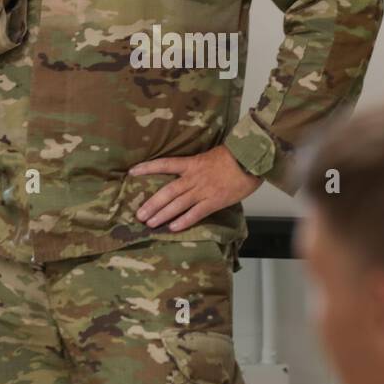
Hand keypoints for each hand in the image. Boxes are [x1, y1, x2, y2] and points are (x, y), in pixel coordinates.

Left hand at [130, 146, 261, 231]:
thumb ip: (198, 165)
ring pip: (178, 204)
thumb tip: (188, 172)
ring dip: (162, 214)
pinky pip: (196, 213)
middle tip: (138, 214)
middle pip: (168, 191)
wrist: (251, 159)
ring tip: (149, 223)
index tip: (132, 172)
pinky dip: (184, 221)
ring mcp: (204, 190)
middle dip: (152, 203)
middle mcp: (194, 177)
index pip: (165, 164)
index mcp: (192, 163)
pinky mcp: (215, 201)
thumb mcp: (212, 155)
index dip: (148, 167)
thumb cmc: (235, 157)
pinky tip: (173, 228)